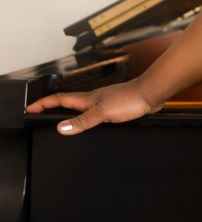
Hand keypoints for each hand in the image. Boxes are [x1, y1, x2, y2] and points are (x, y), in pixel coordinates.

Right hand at [24, 78, 163, 134]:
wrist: (151, 93)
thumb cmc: (130, 98)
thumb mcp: (103, 112)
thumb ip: (83, 121)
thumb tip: (61, 128)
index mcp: (88, 99)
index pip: (60, 99)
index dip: (44, 103)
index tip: (31, 108)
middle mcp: (95, 99)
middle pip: (69, 102)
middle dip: (53, 107)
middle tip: (41, 112)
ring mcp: (105, 102)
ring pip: (82, 107)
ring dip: (70, 112)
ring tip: (61, 118)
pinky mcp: (116, 107)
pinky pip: (96, 113)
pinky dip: (87, 117)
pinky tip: (92, 123)